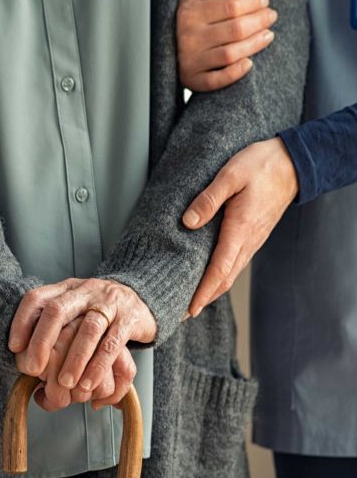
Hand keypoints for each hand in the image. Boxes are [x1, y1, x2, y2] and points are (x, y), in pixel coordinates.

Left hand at [9, 277, 155, 400]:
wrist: (142, 298)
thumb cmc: (99, 311)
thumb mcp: (74, 308)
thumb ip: (52, 324)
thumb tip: (21, 356)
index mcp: (67, 288)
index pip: (37, 298)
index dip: (22, 321)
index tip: (14, 347)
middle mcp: (86, 291)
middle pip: (58, 310)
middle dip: (42, 342)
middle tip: (33, 369)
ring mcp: (109, 303)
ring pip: (88, 329)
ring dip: (74, 359)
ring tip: (64, 383)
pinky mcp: (130, 319)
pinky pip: (113, 343)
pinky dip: (99, 365)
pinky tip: (89, 383)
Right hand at [177, 0, 276, 91]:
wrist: (167, 44)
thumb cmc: (190, 15)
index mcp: (189, 11)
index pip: (231, 6)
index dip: (253, 3)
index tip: (264, 2)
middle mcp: (188, 37)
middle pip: (235, 30)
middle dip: (259, 22)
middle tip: (271, 17)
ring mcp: (190, 61)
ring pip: (230, 54)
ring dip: (254, 45)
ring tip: (268, 35)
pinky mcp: (192, 80)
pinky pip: (216, 80)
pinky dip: (235, 73)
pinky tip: (249, 64)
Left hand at [182, 137, 297, 314]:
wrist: (293, 163)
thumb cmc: (261, 166)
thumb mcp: (231, 175)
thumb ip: (209, 199)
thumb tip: (188, 222)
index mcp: (240, 229)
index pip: (219, 270)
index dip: (203, 292)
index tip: (189, 309)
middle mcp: (248, 241)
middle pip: (224, 280)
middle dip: (204, 299)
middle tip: (183, 314)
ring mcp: (253, 241)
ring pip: (231, 274)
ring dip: (212, 291)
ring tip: (193, 302)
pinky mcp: (254, 236)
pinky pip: (236, 263)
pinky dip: (221, 277)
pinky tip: (211, 278)